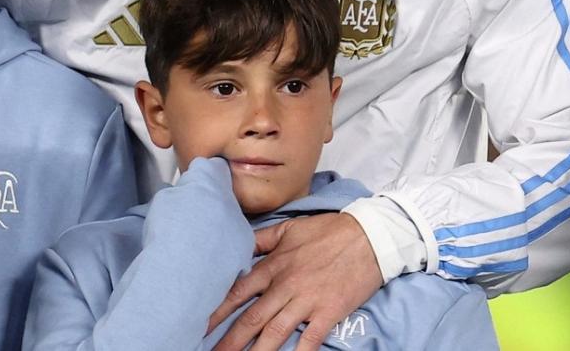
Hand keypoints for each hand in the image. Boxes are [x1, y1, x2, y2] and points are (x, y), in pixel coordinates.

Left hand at [208, 213, 382, 350]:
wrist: (370, 236)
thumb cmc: (328, 231)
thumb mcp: (288, 228)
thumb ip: (261, 239)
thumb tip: (236, 243)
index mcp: (273, 266)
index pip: (237, 292)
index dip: (217, 311)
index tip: (199, 325)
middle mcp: (285, 285)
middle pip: (251, 318)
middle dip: (229, 340)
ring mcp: (306, 301)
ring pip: (274, 332)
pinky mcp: (329, 312)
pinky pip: (310, 339)